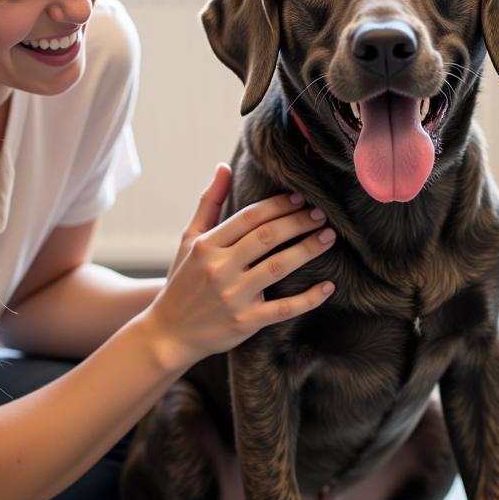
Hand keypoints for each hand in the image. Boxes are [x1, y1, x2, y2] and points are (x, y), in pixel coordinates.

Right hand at [144, 164, 336, 371]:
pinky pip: (284, 308)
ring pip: (278, 267)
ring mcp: (233, 296)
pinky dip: (309, 298)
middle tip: (322, 214)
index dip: (279, 205)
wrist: (169, 332)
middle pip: (267, 237)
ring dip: (308, 249)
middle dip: (299, 222)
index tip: (301, 198)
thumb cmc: (183, 281)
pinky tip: (329, 286)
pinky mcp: (246, 322)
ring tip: (328, 237)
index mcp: (207, 245)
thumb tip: (224, 167)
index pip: (250, 217)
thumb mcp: (189, 240)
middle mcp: (219, 269)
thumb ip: (209, 203)